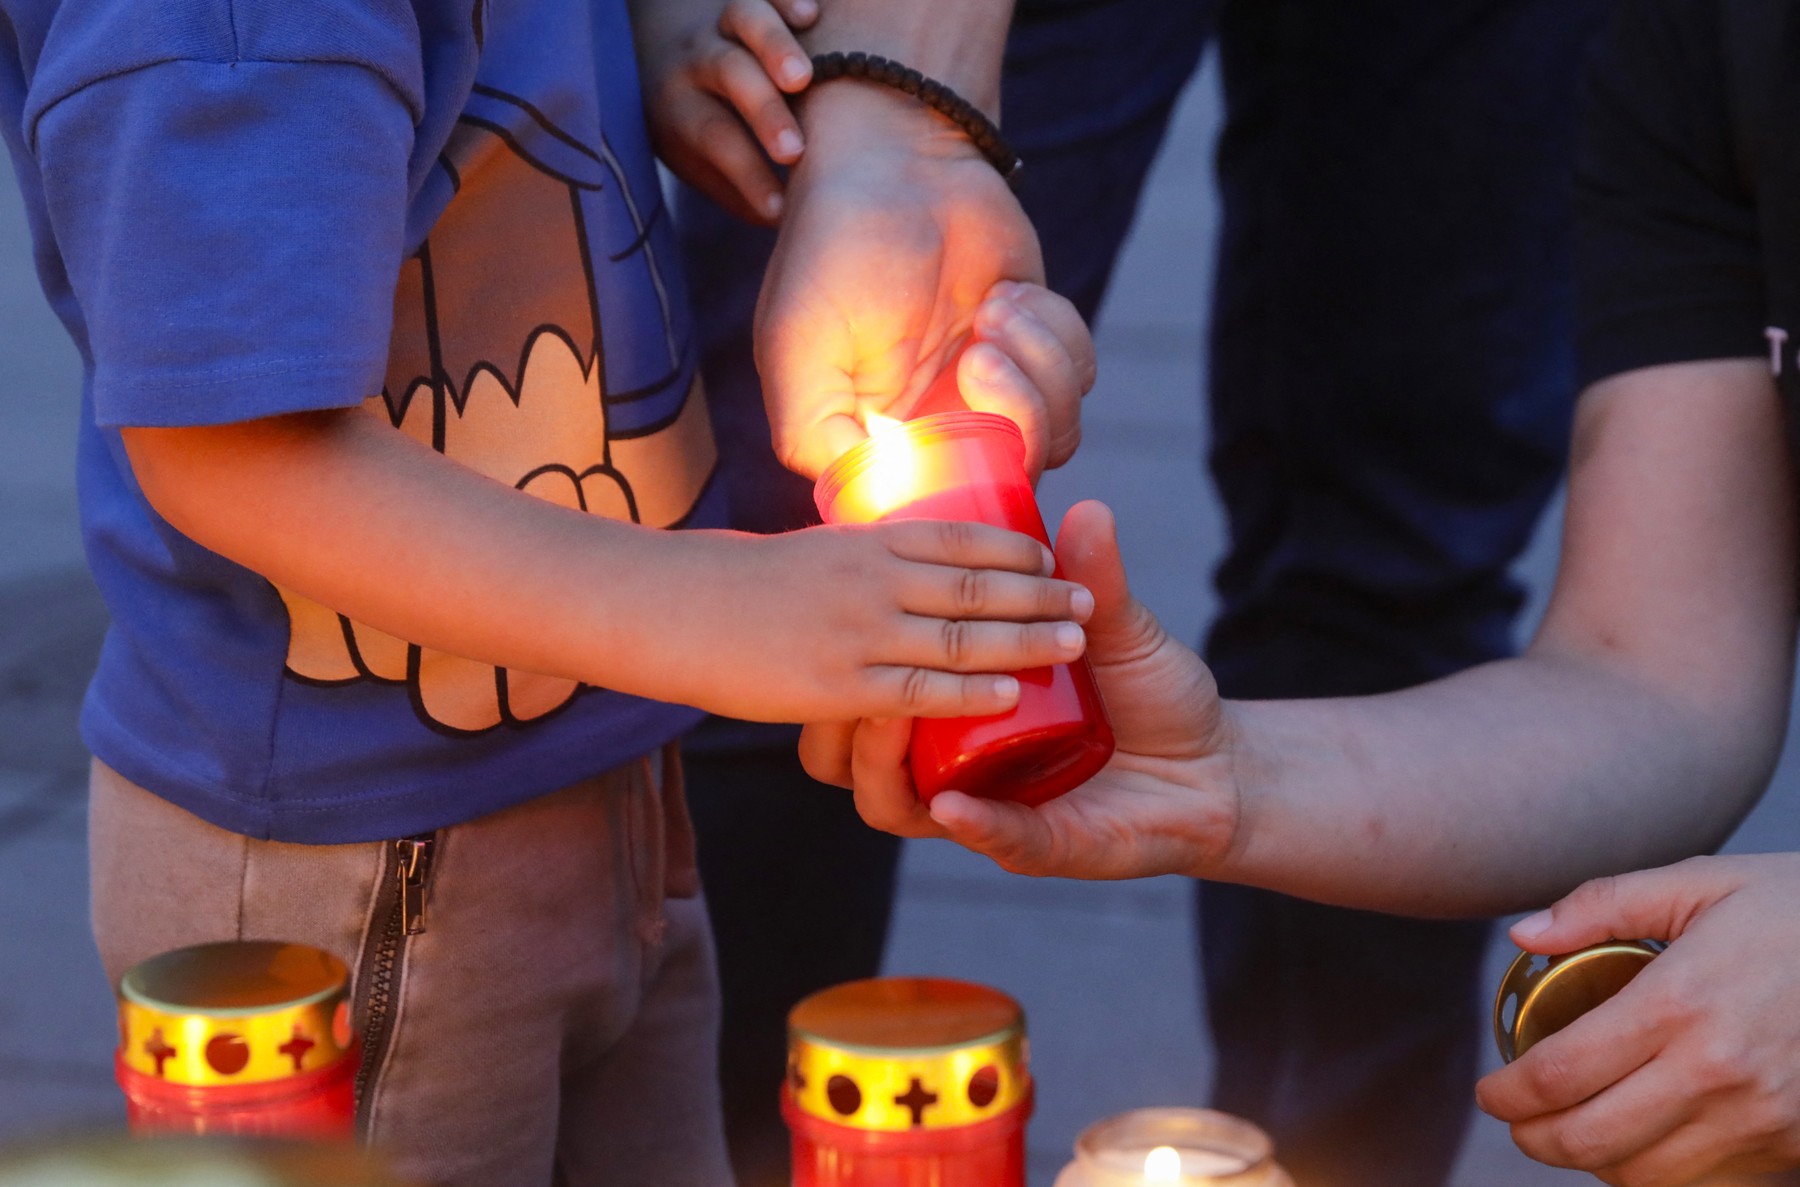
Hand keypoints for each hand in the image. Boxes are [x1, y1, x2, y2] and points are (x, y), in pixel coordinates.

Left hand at [634, 0, 817, 224]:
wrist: (662, 45)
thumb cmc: (692, 122)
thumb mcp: (693, 159)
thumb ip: (735, 189)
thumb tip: (786, 224)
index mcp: (680, 107)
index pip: (715, 139)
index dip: (747, 174)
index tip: (780, 211)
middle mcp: (697, 59)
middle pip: (728, 76)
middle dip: (763, 114)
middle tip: (794, 151)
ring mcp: (721, 20)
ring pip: (744, 19)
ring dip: (774, 47)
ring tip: (802, 78)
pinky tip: (811, 15)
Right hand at [667, 517, 1095, 723]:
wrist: (673, 609)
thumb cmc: (736, 583)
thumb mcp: (811, 552)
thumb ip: (861, 561)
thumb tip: (901, 561)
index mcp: (866, 539)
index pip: (960, 535)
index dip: (1015, 546)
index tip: (1054, 556)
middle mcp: (872, 578)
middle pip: (978, 583)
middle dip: (1041, 592)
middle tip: (1086, 600)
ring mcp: (859, 632)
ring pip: (963, 635)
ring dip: (1026, 638)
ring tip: (1074, 639)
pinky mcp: (839, 685)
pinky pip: (920, 689)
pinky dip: (972, 691)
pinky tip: (1013, 693)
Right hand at [756, 84, 1092, 479]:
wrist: (896, 157)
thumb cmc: (834, 247)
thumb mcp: (798, 346)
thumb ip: (815, 434)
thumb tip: (866, 510)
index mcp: (879, 446)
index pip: (934, 518)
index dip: (963, 501)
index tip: (965, 450)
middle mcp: (939, 432)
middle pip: (1012, 483)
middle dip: (1011, 418)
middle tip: (977, 352)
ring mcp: (994, 394)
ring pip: (1058, 435)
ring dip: (1036, 366)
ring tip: (993, 309)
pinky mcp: (1038, 350)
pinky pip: (1080, 377)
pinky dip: (1054, 332)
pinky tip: (1006, 294)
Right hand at [799, 500, 1239, 875]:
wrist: (1217, 768)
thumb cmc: (1150, 693)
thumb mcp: (1113, 628)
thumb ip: (1096, 578)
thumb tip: (1085, 506)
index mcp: (951, 708)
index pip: (863, 694)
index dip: (838, 661)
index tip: (839, 606)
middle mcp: (955, 763)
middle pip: (854, 758)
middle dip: (835, 721)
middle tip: (848, 665)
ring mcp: (989, 808)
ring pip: (895, 805)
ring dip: (883, 764)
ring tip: (888, 717)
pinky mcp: (1036, 847)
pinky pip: (987, 839)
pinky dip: (969, 822)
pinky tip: (951, 804)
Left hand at [1477, 854, 1799, 1185]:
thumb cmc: (1795, 911)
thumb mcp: (1700, 882)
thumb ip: (1602, 905)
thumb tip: (1524, 934)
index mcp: (1679, 1003)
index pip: (1560, 1073)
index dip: (1508, 1095)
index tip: (1490, 1091)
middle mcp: (1715, 1072)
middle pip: (1589, 1138)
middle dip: (1533, 1137)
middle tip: (1517, 1119)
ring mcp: (1758, 1118)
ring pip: (1642, 1175)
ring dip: (1591, 1160)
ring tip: (1570, 1129)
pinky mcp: (1789, 1144)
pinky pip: (1702, 1183)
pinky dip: (1654, 1173)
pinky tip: (1638, 1140)